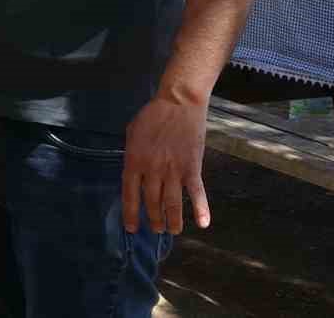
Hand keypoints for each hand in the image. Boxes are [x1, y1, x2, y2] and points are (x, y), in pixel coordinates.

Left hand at [122, 94, 210, 234]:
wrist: (178, 103)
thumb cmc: (153, 115)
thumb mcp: (132, 133)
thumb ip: (131, 155)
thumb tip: (132, 173)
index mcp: (134, 161)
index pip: (130, 195)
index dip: (131, 215)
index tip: (132, 229)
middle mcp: (152, 170)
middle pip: (152, 203)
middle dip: (154, 220)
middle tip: (156, 229)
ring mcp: (173, 170)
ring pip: (172, 204)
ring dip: (172, 221)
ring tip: (173, 231)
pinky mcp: (192, 167)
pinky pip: (196, 193)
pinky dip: (200, 209)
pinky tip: (203, 224)